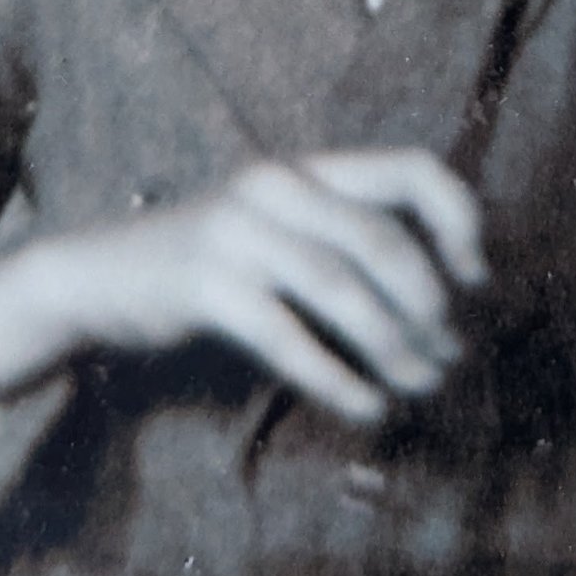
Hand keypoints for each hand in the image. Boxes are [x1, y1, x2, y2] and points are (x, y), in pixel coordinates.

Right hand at [0, 146, 486, 424]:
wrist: (98, 277)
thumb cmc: (212, 262)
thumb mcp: (281, 229)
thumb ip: (345, 240)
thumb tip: (442, 298)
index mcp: (308, 167)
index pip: (410, 167)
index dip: (457, 217)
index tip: (477, 277)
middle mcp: (278, 186)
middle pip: (383, 239)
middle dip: (428, 305)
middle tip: (448, 354)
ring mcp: (239, 231)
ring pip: (342, 289)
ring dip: (393, 347)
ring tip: (421, 386)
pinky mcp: (206, 285)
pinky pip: (289, 337)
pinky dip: (337, 379)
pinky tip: (368, 408)